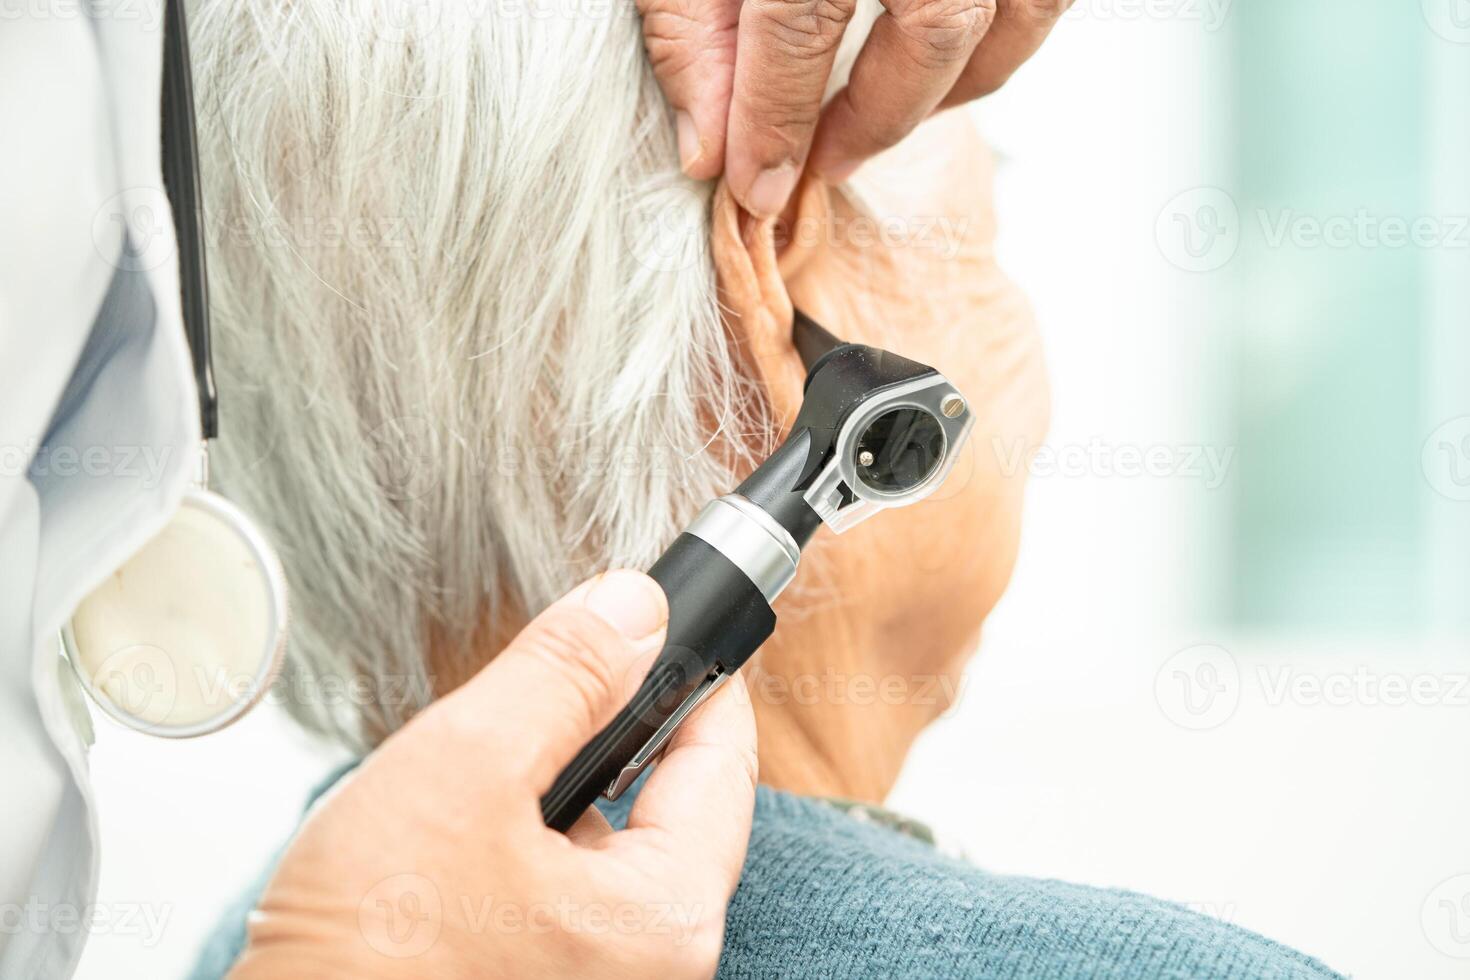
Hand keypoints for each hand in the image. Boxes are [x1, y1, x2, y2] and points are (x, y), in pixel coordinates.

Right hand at [230, 570, 757, 978]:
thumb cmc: (366, 952)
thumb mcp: (466, 766)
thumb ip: (564, 675)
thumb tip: (637, 610)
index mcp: (666, 920)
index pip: (723, 763)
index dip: (699, 679)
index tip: (672, 627)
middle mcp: (652, 967)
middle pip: (671, 806)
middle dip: (614, 736)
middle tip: (557, 685)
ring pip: (611, 847)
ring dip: (563, 794)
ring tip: (485, 778)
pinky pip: (568, 894)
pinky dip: (532, 847)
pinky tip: (465, 841)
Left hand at [640, 0, 1068, 215]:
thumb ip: (692, 21)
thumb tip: (709, 146)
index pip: (802, 22)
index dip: (778, 120)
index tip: (756, 188)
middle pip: (933, 26)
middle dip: (876, 117)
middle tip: (822, 162)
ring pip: (1018, 7)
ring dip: (956, 84)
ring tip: (885, 113)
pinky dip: (1008, 28)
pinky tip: (949, 50)